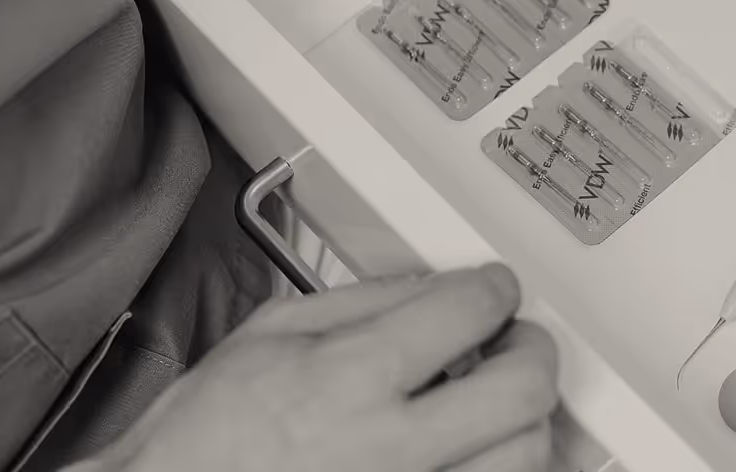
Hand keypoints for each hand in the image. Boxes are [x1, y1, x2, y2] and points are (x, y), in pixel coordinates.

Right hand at [72, 265, 557, 471]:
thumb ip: (360, 299)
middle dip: (533, 351)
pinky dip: (496, 467)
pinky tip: (474, 453)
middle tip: (517, 344)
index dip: (497, 289)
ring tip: (498, 406)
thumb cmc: (202, 443)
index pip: (471, 310)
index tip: (495, 292)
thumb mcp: (267, 336)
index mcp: (351, 379)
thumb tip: (432, 282)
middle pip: (524, 388)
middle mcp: (391, 447)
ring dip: (523, 420)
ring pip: (526, 455)